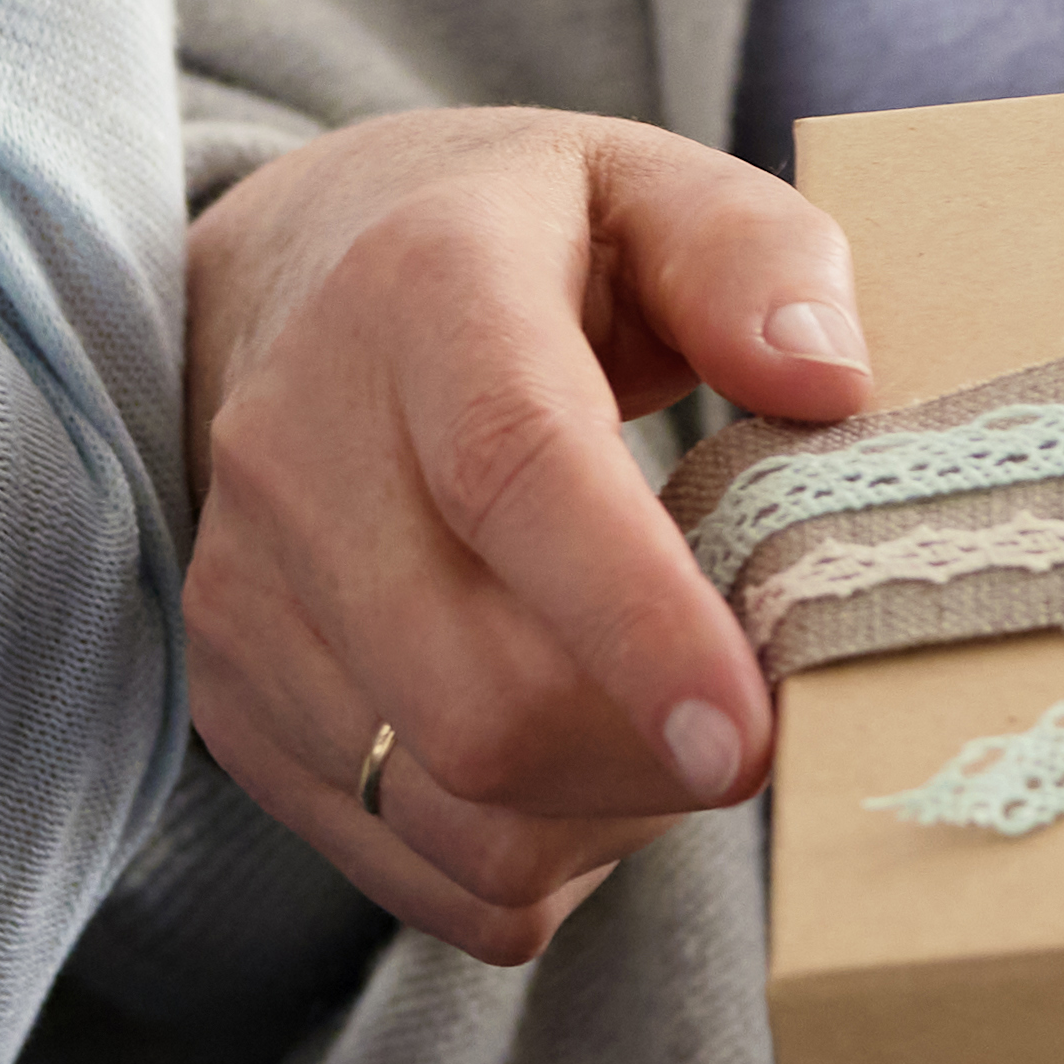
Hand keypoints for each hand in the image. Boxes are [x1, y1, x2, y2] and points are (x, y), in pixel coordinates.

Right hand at [183, 109, 882, 965]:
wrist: (297, 282)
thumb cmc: (523, 246)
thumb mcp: (652, 188)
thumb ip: (757, 260)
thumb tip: (827, 385)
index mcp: (423, 294)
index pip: (511, 474)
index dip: (634, 623)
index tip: (748, 735)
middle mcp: (299, 450)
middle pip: (476, 697)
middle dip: (655, 757)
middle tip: (760, 717)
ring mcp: (247, 595)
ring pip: (453, 813)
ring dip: (609, 816)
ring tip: (666, 723)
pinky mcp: (236, 707)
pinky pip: (419, 875)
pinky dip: (534, 861)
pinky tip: (580, 765)